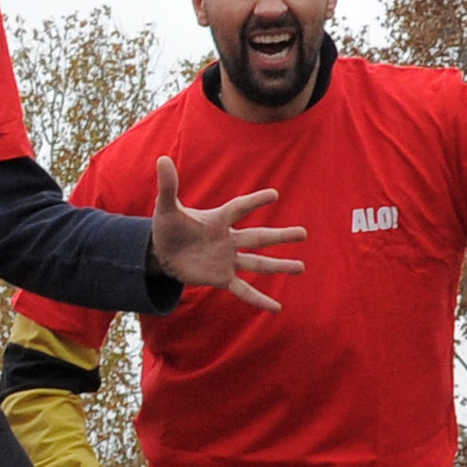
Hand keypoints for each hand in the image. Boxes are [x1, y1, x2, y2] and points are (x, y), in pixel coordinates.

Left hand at [148, 156, 305, 311]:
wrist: (162, 252)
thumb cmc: (167, 227)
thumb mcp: (165, 207)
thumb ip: (168, 186)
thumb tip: (162, 158)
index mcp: (217, 220)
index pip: (238, 209)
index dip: (254, 202)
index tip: (274, 195)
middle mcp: (228, 239)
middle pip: (258, 237)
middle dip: (280, 236)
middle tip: (303, 233)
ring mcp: (227, 260)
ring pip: (258, 263)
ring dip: (279, 266)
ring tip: (301, 267)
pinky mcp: (221, 277)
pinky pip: (243, 289)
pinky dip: (259, 299)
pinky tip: (276, 308)